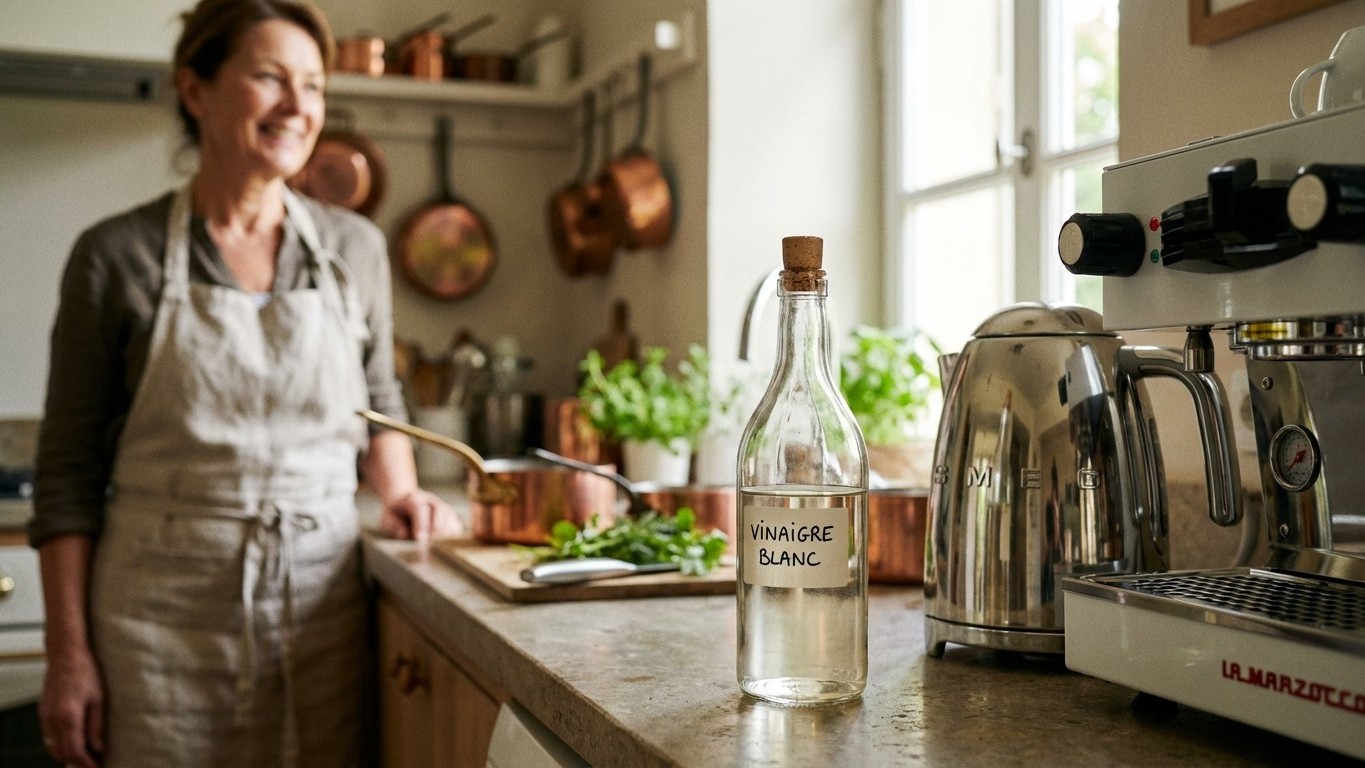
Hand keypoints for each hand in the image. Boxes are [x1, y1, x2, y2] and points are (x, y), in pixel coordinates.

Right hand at [39, 645, 104, 767]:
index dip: (86, 763)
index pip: (75, 751)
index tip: (98, 767)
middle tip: (93, 763)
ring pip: (52, 746)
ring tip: (85, 755)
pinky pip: (48, 736)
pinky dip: (59, 743)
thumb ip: (97, 726)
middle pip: (62, 753)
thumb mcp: (99, 699)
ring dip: (67, 754)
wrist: (65, 654)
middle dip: (77, 762)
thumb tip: (99, 748)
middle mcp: (52, 720)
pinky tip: (73, 741)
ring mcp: (44, 716)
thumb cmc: (86, 672)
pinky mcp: (42, 711)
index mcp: (69, 717)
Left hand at [378, 488, 462, 543]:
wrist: (405, 503)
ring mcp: (443, 508)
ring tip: (440, 549)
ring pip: (451, 517)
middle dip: (437, 528)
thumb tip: (405, 534)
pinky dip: (454, 537)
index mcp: (413, 499)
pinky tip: (447, 548)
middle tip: (433, 546)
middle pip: (440, 510)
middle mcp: (431, 501)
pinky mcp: (451, 517)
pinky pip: (457, 525)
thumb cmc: (396, 515)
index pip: (420, 508)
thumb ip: (394, 526)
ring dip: (447, 533)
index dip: (421, 524)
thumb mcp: (388, 519)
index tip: (420, 539)